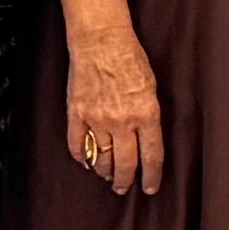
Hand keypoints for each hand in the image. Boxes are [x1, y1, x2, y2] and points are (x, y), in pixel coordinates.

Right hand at [62, 25, 165, 194]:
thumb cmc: (131, 60)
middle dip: (125, 181)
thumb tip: (144, 141)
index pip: (152, 156)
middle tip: (124, 188)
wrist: (101, 41)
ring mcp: (97, 118)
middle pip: (125, 164)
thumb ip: (148, 117)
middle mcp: (122, 120)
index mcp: (146, 114)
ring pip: (101, 158)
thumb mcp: (152, 88)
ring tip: (107, 175)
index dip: (151, 176)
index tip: (150, 187)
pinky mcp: (76, 113)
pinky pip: (77, 145)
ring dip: (105, 171)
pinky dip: (82, 157)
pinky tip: (87, 161)